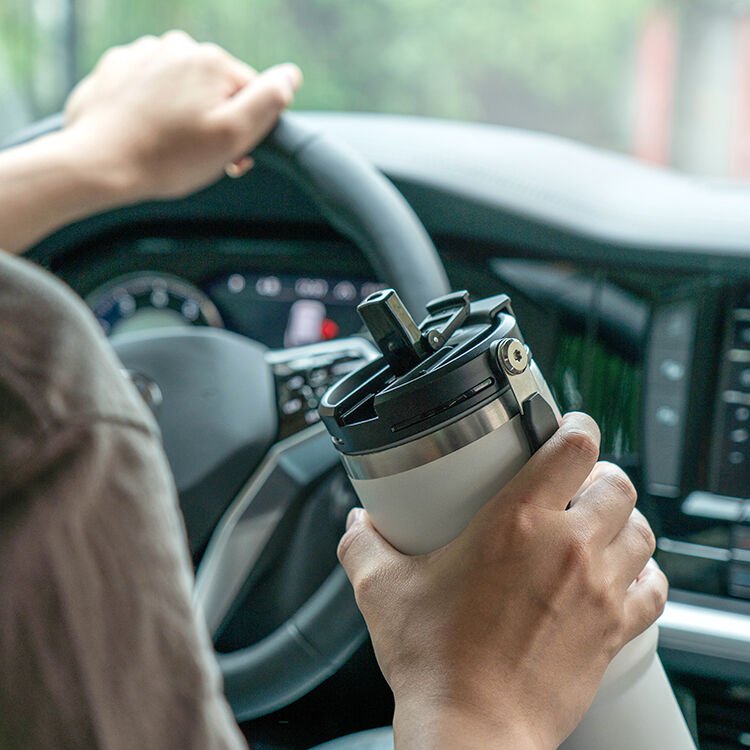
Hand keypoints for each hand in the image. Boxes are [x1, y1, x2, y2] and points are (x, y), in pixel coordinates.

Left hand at [63, 31, 301, 201]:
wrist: (98, 163)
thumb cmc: (168, 157)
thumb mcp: (233, 135)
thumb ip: (269, 100)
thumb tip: (291, 75)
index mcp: (212, 61)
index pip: (251, 94)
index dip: (247, 130)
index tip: (230, 157)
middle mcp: (177, 47)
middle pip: (215, 89)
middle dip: (214, 121)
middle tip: (200, 158)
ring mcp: (142, 54)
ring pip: (181, 88)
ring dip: (183, 115)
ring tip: (169, 147)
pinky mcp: (116, 69)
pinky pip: (149, 88)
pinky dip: (152, 110)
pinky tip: (145, 134)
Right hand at [337, 412, 666, 748]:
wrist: (473, 727)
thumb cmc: (435, 661)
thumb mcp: (383, 590)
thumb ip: (362, 545)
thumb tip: (355, 525)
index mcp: (516, 521)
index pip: (573, 447)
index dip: (576, 427)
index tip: (567, 427)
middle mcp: (567, 547)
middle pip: (617, 484)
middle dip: (600, 476)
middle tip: (575, 485)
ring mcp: (597, 589)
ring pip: (641, 530)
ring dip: (624, 521)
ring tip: (598, 527)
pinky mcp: (614, 630)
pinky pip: (654, 587)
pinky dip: (644, 573)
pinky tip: (623, 575)